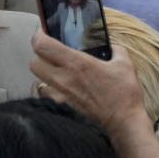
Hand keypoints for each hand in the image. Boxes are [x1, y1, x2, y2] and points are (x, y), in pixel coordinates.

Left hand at [30, 31, 148, 139]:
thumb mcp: (125, 64)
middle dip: (39, 55)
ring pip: (37, 80)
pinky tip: (60, 89)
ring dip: (43, 74)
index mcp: (77, 63)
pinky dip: (48, 91)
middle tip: (51, 54)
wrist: (123, 123)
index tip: (44, 34)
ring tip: (56, 73)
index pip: (42, 45)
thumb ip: (116, 50)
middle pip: (33, 62)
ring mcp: (60, 95)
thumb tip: (111, 46)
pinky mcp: (61, 108)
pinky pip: (45, 96)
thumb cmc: (124, 95)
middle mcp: (63, 79)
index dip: (39, 36)